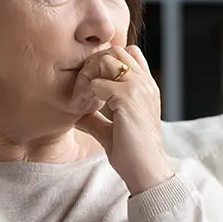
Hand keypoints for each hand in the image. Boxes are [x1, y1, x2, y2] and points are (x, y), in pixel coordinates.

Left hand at [72, 46, 173, 194]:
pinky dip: (86, 93)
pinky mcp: (128, 98)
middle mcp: (145, 83)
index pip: (129, 54)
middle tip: (83, 87)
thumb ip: (96, 119)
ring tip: (82, 96)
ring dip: (89, 74)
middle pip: (116, 51)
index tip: (93, 83)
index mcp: (146, 88)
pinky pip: (98, 83)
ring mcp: (138, 88)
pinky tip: (83, 108)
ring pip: (107, 60)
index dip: (107, 62)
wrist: (145, 171)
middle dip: (95, 63)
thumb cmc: (132, 154)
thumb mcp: (111, 131)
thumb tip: (77, 114)